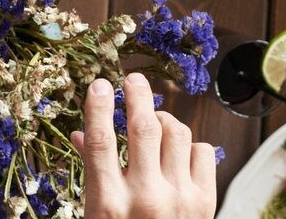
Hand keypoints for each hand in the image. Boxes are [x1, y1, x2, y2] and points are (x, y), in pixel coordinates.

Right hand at [70, 74, 217, 218]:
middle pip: (143, 127)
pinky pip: (202, 152)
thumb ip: (92, 173)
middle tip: (132, 80)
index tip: (98, 84)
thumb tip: (80, 132)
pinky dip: (190, 144)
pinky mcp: (205, 203)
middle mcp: (145, 199)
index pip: (101, 142)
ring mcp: (179, 200)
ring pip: (176, 133)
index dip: (98, 107)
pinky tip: (177, 151)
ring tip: (154, 119)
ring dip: (163, 119)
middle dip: (137, 95)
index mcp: (109, 205)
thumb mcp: (96, 215)